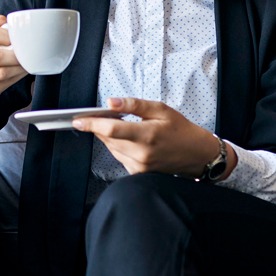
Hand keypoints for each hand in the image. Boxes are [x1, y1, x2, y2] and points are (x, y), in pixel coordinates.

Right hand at [0, 15, 28, 124]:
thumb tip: (5, 19)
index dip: (6, 34)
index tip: (16, 37)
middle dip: (15, 53)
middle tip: (26, 51)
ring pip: (2, 72)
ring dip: (19, 66)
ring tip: (28, 61)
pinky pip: (6, 82)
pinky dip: (18, 75)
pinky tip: (23, 70)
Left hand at [73, 97, 234, 178]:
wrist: (196, 154)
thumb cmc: (181, 129)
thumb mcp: (160, 109)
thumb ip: (134, 105)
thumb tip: (111, 102)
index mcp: (147, 135)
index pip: (110, 130)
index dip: (91, 124)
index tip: (78, 120)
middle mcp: (142, 154)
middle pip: (108, 139)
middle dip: (100, 127)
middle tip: (104, 116)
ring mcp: (140, 166)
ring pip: (112, 148)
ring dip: (110, 136)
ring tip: (124, 126)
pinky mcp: (139, 173)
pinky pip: (119, 157)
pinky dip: (118, 146)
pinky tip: (130, 140)